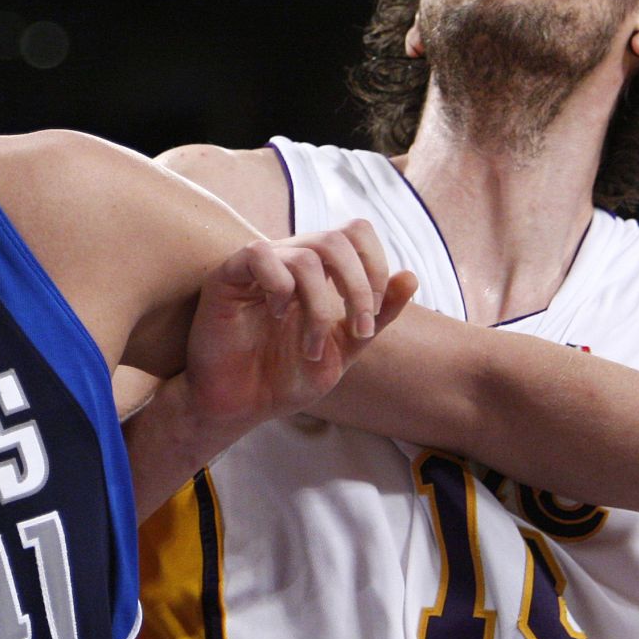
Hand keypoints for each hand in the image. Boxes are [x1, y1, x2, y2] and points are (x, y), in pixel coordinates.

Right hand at [181, 219, 416, 441]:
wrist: (241, 407)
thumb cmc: (285, 377)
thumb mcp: (345, 348)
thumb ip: (376, 315)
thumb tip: (411, 276)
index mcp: (317, 271)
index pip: (355, 232)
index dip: (375, 266)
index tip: (373, 315)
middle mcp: (289, 260)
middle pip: (337, 238)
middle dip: (359, 287)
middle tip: (359, 330)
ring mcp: (258, 267)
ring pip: (305, 255)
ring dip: (320, 308)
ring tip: (311, 347)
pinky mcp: (227, 278)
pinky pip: (259, 255)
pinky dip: (279, 286)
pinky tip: (278, 315)